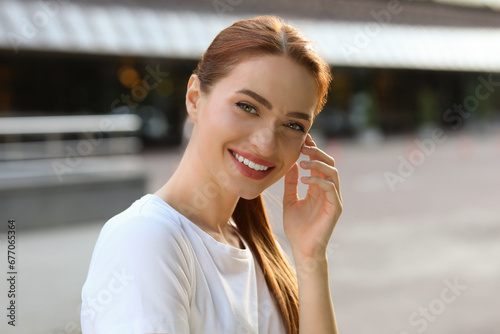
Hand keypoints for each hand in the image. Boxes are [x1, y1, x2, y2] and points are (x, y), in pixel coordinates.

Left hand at [283, 134, 342, 258]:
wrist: (302, 249)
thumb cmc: (297, 228)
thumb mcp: (290, 200)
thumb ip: (291, 183)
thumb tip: (292, 164)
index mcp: (318, 188)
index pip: (319, 164)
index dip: (312, 150)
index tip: (302, 139)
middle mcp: (328, 190)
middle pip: (329, 163)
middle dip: (317, 152)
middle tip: (303, 146)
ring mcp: (333, 198)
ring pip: (333, 172)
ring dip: (318, 163)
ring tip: (304, 160)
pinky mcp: (335, 207)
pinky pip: (330, 188)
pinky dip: (318, 180)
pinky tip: (304, 179)